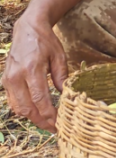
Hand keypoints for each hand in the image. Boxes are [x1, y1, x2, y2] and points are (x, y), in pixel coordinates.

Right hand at [2, 14, 67, 131]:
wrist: (27, 29)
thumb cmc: (46, 42)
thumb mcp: (59, 56)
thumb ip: (62, 76)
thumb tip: (67, 96)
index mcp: (32, 69)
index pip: (39, 99)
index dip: (49, 115)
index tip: (59, 124)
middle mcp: (16, 76)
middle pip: (27, 108)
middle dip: (41, 121)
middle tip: (55, 128)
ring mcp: (8, 79)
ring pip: (18, 108)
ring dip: (32, 118)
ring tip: (47, 122)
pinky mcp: (5, 81)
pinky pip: (13, 101)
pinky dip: (24, 109)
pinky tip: (36, 112)